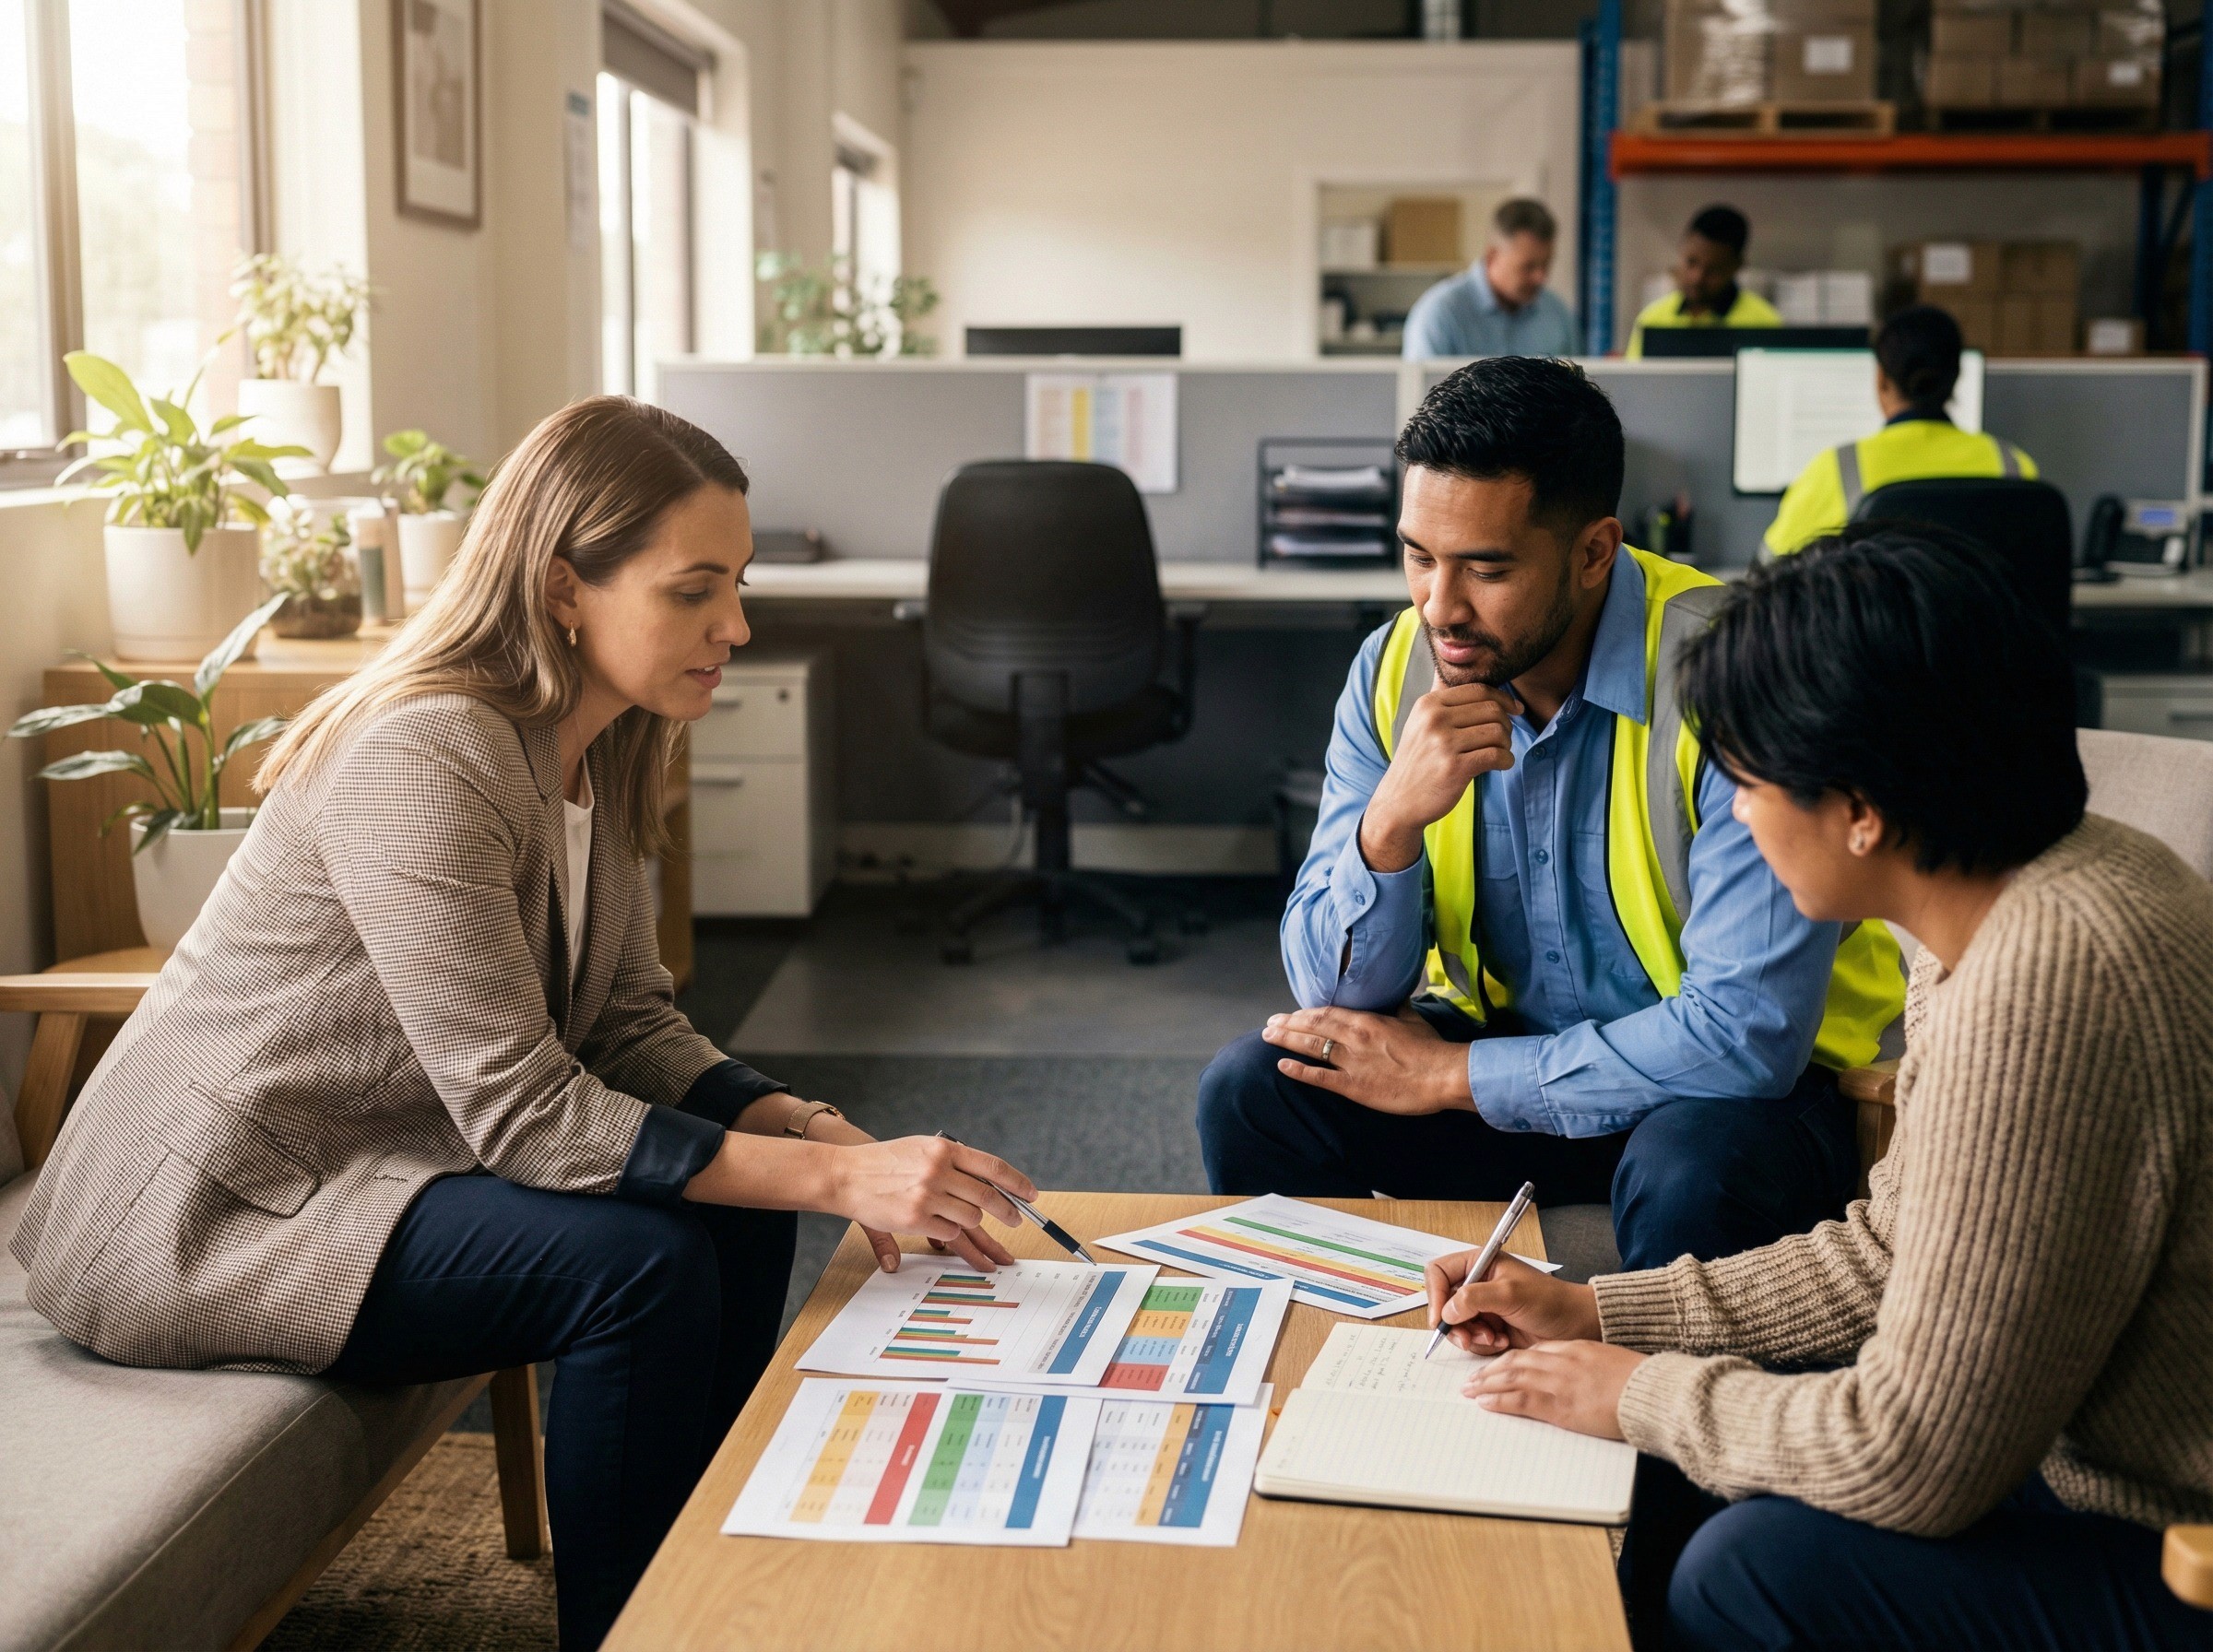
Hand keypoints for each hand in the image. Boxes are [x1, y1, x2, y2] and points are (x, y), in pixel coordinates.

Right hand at [824, 1135, 1032, 1274]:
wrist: (847, 1174)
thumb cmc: (887, 1162)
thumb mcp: (923, 1149)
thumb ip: (956, 1165)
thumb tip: (988, 1183)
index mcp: (944, 1149)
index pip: (993, 1167)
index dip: (1017, 1183)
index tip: (1032, 1195)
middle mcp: (939, 1169)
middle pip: (988, 1197)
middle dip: (1008, 1212)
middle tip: (1017, 1220)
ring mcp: (928, 1194)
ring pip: (971, 1218)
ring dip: (970, 1223)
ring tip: (959, 1218)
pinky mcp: (916, 1218)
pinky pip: (948, 1233)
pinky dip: (948, 1233)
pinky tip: (936, 1226)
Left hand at [1262, 1005, 1470, 1113]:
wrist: (1443, 1075)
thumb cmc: (1431, 1048)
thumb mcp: (1412, 1019)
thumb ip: (1397, 1008)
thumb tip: (1395, 994)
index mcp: (1366, 1020)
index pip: (1327, 1012)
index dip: (1305, 1012)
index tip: (1291, 1013)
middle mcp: (1353, 1037)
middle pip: (1312, 1025)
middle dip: (1288, 1023)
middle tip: (1269, 1023)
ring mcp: (1352, 1062)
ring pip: (1311, 1046)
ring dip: (1286, 1040)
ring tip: (1267, 1036)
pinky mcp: (1354, 1086)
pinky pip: (1320, 1077)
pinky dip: (1299, 1071)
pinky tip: (1281, 1066)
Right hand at [1361, 683, 1517, 872]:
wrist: (1398, 801)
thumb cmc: (1418, 763)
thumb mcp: (1422, 724)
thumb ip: (1447, 704)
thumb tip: (1487, 687)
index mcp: (1428, 704)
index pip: (1478, 689)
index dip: (1503, 699)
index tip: (1515, 709)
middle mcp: (1434, 719)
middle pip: (1492, 709)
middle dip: (1506, 724)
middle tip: (1502, 740)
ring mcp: (1443, 743)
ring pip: (1498, 732)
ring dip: (1506, 744)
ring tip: (1499, 753)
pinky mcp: (1455, 768)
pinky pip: (1497, 755)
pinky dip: (1507, 760)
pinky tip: (1501, 765)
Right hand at [1425, 1250, 1600, 1352]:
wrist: (1575, 1326)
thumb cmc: (1551, 1302)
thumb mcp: (1511, 1294)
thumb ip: (1475, 1298)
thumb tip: (1447, 1309)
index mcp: (1479, 1264)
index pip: (1439, 1273)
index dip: (1435, 1295)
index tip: (1440, 1318)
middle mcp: (1477, 1284)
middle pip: (1443, 1303)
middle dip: (1455, 1324)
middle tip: (1469, 1338)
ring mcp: (1482, 1308)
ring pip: (1455, 1325)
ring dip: (1471, 1337)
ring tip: (1495, 1338)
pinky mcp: (1489, 1328)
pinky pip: (1471, 1340)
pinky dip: (1483, 1345)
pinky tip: (1502, 1341)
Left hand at [1464, 1341, 1645, 1439]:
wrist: (1652, 1393)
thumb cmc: (1639, 1382)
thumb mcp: (1610, 1364)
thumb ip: (1589, 1366)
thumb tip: (1580, 1379)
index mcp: (1574, 1349)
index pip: (1534, 1351)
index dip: (1511, 1359)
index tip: (1498, 1365)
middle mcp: (1561, 1361)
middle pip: (1516, 1361)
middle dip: (1491, 1370)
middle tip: (1472, 1377)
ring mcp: (1558, 1382)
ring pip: (1511, 1377)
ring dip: (1486, 1383)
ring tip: (1469, 1389)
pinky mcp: (1559, 1405)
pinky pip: (1519, 1400)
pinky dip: (1498, 1400)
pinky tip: (1484, 1402)